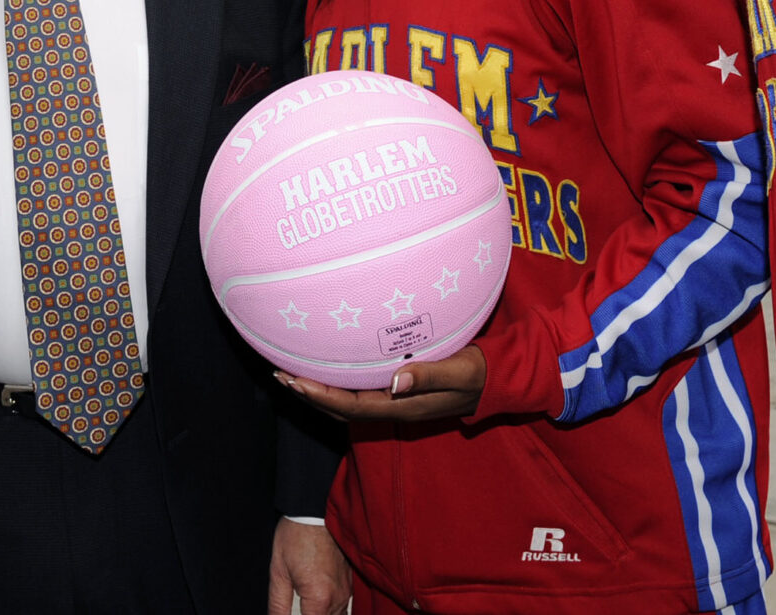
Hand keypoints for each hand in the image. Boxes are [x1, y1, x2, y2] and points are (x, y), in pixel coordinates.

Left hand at [268, 517, 350, 614]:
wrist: (315, 509)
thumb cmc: (295, 536)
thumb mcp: (278, 573)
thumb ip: (277, 606)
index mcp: (319, 598)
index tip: (294, 613)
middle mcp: (338, 597)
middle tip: (301, 608)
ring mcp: (347, 590)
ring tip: (308, 607)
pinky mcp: (350, 582)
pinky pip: (344, 607)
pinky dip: (332, 611)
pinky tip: (320, 604)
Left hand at [277, 345, 486, 424]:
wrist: (497, 382)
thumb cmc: (480, 373)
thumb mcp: (461, 371)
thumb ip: (431, 376)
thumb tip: (395, 382)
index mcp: (403, 407)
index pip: (352, 407)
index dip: (321, 396)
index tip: (295, 382)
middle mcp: (393, 409)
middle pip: (341, 409)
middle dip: (309, 394)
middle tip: (278, 374)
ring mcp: (395, 402)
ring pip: (347, 403)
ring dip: (318, 390)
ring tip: (290, 373)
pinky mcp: (397, 392)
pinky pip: (358, 392)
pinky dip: (336, 383)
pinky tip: (326, 367)